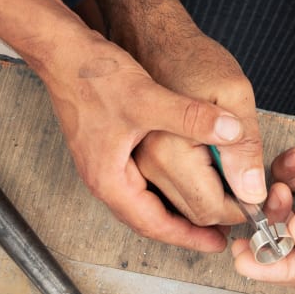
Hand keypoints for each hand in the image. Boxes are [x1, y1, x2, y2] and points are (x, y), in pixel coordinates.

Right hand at [40, 28, 260, 251]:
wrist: (63, 51)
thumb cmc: (93, 76)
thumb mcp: (148, 97)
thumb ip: (191, 116)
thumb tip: (231, 132)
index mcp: (110, 179)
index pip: (154, 224)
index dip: (189, 236)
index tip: (217, 242)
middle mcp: (104, 178)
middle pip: (149, 219)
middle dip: (186, 227)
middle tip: (220, 230)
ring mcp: (104, 163)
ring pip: (145, 200)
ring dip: (175, 208)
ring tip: (208, 208)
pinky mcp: (108, 146)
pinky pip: (140, 180)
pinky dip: (165, 186)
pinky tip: (183, 176)